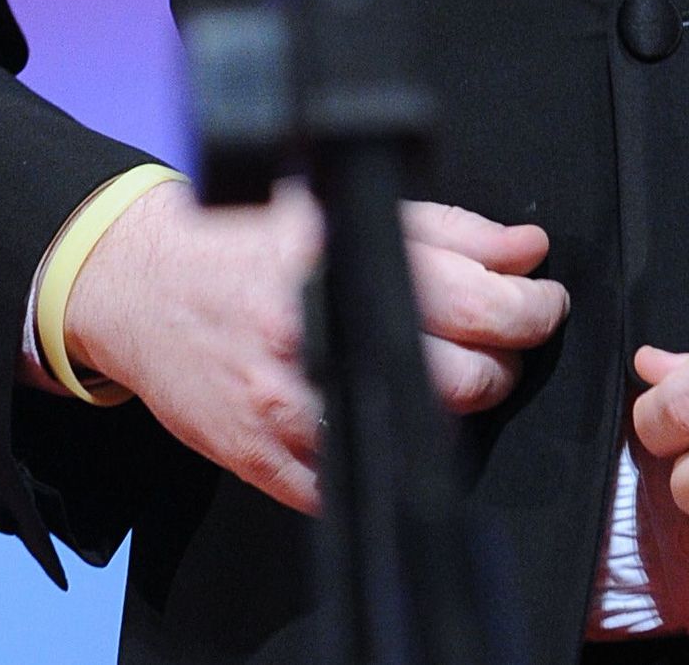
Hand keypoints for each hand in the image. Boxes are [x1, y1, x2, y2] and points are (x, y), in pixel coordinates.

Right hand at [63, 179, 568, 511]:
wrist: (145, 289)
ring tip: (450, 373)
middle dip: (505, 362)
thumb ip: (446, 230)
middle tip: (501, 341)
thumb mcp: (343, 209)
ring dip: (457, 408)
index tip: (544, 302)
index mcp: (343, 260)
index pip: (478, 302)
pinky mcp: (267, 460)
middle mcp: (317, 332)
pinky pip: (361, 478)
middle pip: (467, 379)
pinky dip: (390, 449)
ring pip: (423, 432)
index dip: (532, 308)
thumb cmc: (250, 244)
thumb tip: (526, 250)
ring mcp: (291, 405)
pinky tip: (386, 410)